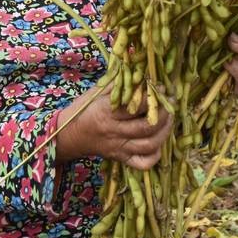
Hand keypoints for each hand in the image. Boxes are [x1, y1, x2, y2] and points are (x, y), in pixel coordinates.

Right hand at [55, 87, 172, 169]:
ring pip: (149, 145)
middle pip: (147, 126)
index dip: (153, 96)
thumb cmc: (84, 109)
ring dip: (165, 132)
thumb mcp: (98, 91)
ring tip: (169, 118)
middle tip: (170, 102)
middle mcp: (114, 131)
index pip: (137, 106)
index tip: (161, 87)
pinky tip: (158, 142)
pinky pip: (142, 163)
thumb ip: (120, 84)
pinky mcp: (120, 158)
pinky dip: (155, 155)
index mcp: (107, 112)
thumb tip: (143, 74)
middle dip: (164, 113)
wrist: (67, 135)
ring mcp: (118, 147)